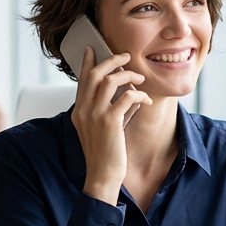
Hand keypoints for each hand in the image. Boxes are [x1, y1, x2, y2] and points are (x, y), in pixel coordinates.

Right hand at [71, 46, 150, 204]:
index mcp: (79, 111)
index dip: (87, 62)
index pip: (82, 80)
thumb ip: (109, 110)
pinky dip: (139, 95)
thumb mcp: (102, 129)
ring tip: (140, 78)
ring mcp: (95, 116)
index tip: (92, 48)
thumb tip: (128, 92)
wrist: (102, 176)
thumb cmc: (105, 154)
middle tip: (126, 57)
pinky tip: (146, 100)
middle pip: (95, 74)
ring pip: (109, 81)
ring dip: (128, 75)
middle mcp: (83, 111)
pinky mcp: (110, 123)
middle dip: (112, 61)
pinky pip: (127, 97)